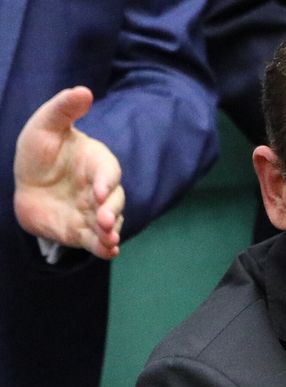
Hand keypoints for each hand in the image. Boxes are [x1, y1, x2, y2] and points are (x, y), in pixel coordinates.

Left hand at [14, 86, 124, 259]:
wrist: (26, 182)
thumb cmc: (40, 150)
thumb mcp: (45, 125)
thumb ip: (64, 109)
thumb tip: (83, 91)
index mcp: (97, 163)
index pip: (108, 172)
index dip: (105, 182)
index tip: (98, 191)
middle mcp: (100, 190)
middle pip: (114, 201)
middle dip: (111, 211)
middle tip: (103, 220)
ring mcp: (93, 213)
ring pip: (110, 223)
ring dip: (112, 232)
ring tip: (109, 239)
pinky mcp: (83, 231)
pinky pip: (97, 241)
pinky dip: (105, 247)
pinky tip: (108, 251)